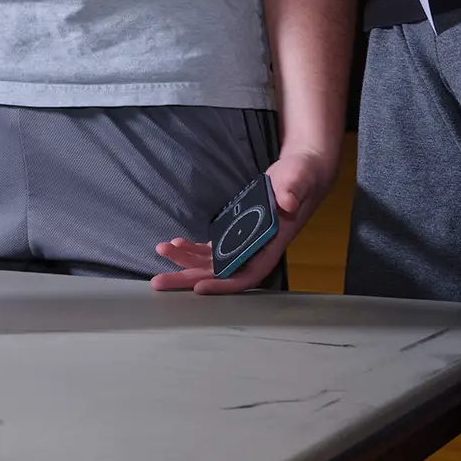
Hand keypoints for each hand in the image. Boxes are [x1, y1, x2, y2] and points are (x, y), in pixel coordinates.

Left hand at [150, 147, 337, 293]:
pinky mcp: (237, 232)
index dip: (224, 284)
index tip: (199, 288)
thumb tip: (287, 202)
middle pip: (220, 273)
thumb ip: (293, 191)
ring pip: (211, 262)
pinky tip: (175, 243)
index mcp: (272, 244)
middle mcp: (256, 249)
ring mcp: (244, 242)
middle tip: (158, 282)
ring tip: (161, 251)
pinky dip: (192, 248)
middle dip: (189, 278)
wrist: (300, 172)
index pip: (248, 274)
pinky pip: (212, 249)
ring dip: (184, 260)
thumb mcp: (299, 179)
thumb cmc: (302, 176)